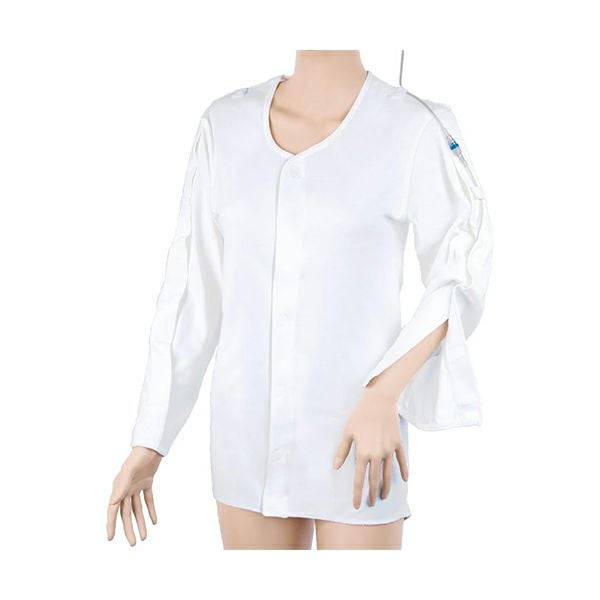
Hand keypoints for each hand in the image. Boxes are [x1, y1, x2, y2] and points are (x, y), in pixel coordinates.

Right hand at [106, 446, 161, 544]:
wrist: (151, 445)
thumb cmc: (138, 457)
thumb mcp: (129, 471)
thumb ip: (120, 486)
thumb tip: (112, 502)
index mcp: (119, 487)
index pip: (113, 510)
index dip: (111, 524)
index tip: (110, 538)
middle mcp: (125, 488)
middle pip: (126, 513)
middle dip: (129, 529)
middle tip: (134, 544)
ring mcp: (136, 485)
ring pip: (137, 509)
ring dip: (141, 522)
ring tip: (144, 537)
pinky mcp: (147, 482)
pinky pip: (148, 499)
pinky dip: (151, 510)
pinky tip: (154, 521)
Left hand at [332, 386, 408, 508]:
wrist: (379, 401)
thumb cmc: (359, 415)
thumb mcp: (347, 432)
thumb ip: (342, 451)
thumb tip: (335, 467)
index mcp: (362, 453)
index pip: (359, 479)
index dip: (357, 493)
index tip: (356, 505)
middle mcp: (377, 455)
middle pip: (375, 480)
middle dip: (372, 493)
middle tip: (371, 503)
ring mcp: (389, 450)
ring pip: (388, 474)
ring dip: (386, 487)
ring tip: (384, 496)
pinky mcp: (397, 443)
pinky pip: (401, 460)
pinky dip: (403, 470)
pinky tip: (404, 479)